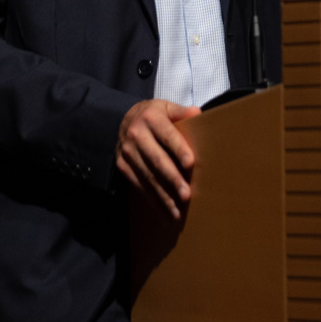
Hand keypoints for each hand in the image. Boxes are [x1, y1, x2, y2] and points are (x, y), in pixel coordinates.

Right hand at [115, 98, 200, 218]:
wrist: (123, 120)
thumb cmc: (153, 115)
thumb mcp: (165, 107)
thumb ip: (180, 112)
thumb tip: (197, 113)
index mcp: (150, 118)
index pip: (167, 135)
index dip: (179, 149)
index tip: (190, 164)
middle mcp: (136, 135)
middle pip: (157, 160)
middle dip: (172, 179)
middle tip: (186, 195)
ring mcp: (127, 152)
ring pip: (148, 177)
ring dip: (163, 196)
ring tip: (177, 212)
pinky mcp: (122, 166)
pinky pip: (139, 186)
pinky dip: (153, 202)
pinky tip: (164, 214)